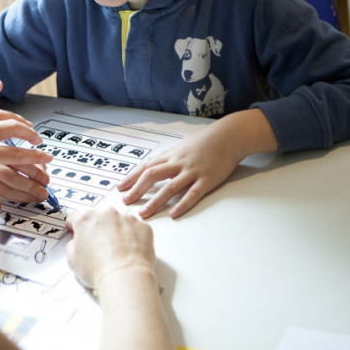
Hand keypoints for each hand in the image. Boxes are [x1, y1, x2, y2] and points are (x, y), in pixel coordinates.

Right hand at [0, 162, 50, 203]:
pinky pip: (0, 197)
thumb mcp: (8, 147)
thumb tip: (43, 173)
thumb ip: (27, 158)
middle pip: (12, 177)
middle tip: (43, 191)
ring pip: (6, 190)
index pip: (18, 161)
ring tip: (37, 196)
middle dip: (31, 186)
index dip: (35, 172)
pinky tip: (23, 198)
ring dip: (25, 196)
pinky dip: (14, 199)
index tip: (46, 178)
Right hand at [65, 208, 154, 289]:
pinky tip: (129, 252)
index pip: (76, 216)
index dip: (75, 225)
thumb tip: (78, 243)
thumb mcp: (72, 260)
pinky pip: (136, 229)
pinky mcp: (143, 227)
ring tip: (117, 252)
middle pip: (99, 217)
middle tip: (99, 247)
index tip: (77, 231)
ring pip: (119, 221)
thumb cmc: (99, 270)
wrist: (125, 277)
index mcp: (86, 219)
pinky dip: (133, 237)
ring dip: (116, 232)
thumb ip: (73, 245)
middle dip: (98, 229)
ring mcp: (126, 219)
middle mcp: (106, 214)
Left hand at [116, 109, 276, 217]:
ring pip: (169, 188)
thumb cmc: (206, 140)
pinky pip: (192, 194)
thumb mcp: (183, 146)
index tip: (120, 188)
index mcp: (171, 155)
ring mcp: (192, 171)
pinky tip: (173, 214)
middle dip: (137, 189)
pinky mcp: (207, 179)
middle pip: (152, 176)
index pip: (146, 166)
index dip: (132, 177)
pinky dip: (182, 204)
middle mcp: (178, 163)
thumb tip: (155, 166)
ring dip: (155, 202)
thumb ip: (169, 158)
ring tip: (143, 213)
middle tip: (126, 202)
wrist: (229, 136)